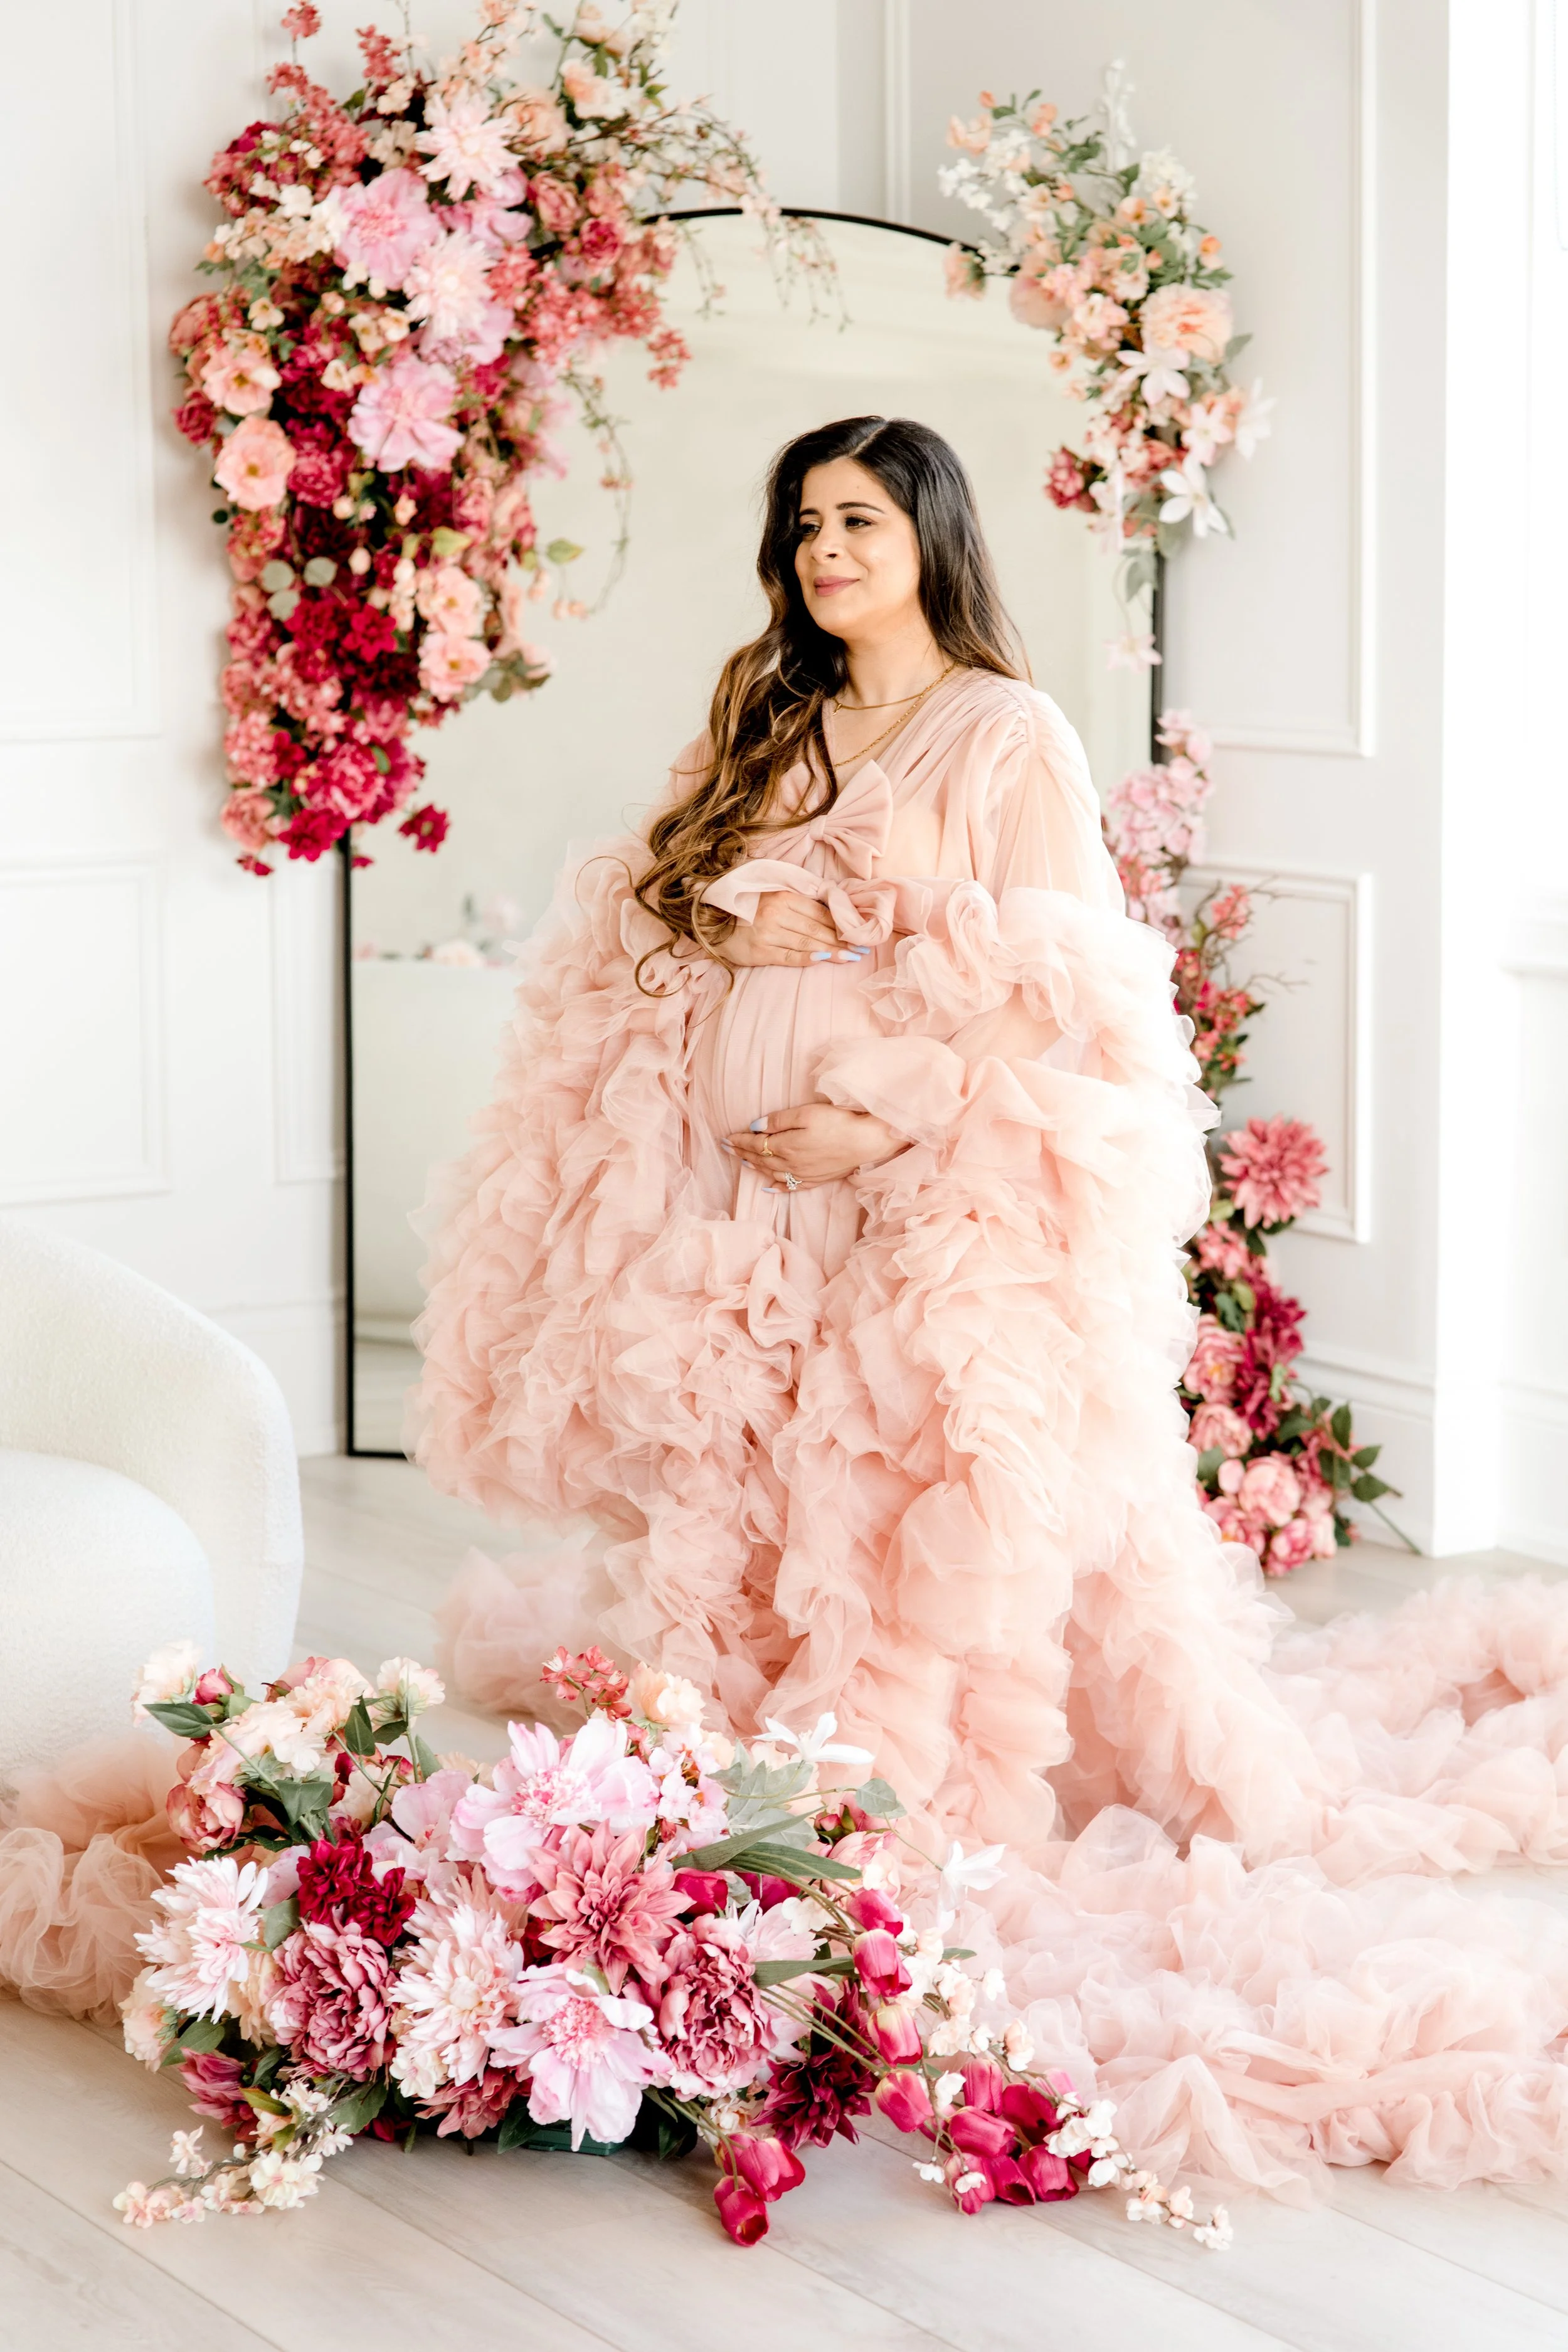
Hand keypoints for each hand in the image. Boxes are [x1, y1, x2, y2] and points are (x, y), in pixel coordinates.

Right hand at [721, 891, 866, 968]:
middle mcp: (776, 913)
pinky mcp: (759, 952)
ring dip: (832, 951)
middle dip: (843, 939)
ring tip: (851, 957)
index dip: (841, 922)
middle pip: (817, 928)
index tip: (859, 931)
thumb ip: (798, 902)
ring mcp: (767, 933)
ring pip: (807, 942)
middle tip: (863, 948)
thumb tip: (831, 912)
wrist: (711, 923)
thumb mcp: (772, 897)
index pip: (819, 911)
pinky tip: (823, 960)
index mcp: (782, 896)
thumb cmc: (748, 911)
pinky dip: (807, 958)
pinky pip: (788, 956)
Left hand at [726, 1101, 904, 1187]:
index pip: (755, 1144)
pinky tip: (769, 1187)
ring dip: (756, 1167)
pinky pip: (790, 1187)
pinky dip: (776, 1187)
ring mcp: (804, 1174)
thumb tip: (755, 1127)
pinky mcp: (817, 1179)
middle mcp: (791, 1164)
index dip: (739, 1141)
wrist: (867, 1142)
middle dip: (742, 1153)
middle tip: (727, 1148)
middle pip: (761, 1159)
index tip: (725, 1138)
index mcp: (786, 1146)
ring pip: (772, 1173)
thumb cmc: (838, 1123)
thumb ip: (779, 1121)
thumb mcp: (806, 1114)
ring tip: (743, 1162)